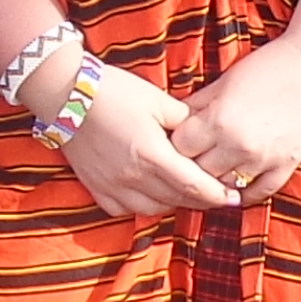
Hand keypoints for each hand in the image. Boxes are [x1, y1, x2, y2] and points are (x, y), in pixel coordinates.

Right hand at [52, 62, 240, 219]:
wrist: (66, 93)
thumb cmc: (114, 91)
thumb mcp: (157, 100)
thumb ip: (185, 121)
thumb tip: (206, 135)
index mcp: (152, 154)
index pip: (193, 185)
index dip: (217, 194)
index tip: (234, 197)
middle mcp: (133, 177)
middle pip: (177, 200)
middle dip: (201, 200)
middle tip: (218, 194)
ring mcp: (113, 186)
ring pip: (154, 209)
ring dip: (174, 204)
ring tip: (186, 193)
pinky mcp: (97, 188)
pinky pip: (126, 210)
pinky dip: (144, 205)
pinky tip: (152, 193)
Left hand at [170, 35, 300, 203]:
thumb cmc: (265, 68)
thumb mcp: (223, 82)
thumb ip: (195, 106)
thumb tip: (170, 123)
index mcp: (219, 120)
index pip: (180, 148)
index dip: (175, 143)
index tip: (178, 139)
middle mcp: (239, 145)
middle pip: (198, 172)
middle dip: (192, 163)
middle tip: (191, 157)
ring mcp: (264, 160)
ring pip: (224, 186)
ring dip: (216, 178)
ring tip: (212, 167)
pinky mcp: (285, 167)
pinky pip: (256, 194)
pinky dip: (243, 193)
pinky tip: (235, 184)